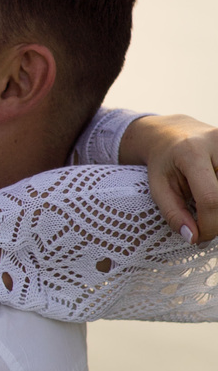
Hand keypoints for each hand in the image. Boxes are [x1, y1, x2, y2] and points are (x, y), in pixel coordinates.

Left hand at [120, 114, 217, 242]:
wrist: (172, 132)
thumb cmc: (163, 161)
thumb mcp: (158, 186)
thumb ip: (173, 213)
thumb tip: (193, 238)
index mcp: (192, 152)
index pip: (211, 198)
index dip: (209, 225)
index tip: (199, 238)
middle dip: (217, 221)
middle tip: (204, 229)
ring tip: (207, 210)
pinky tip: (214, 197)